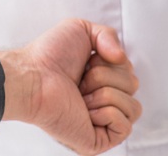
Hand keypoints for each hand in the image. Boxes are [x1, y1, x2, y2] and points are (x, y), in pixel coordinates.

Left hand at [7, 18, 140, 154]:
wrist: (33, 76)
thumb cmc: (49, 55)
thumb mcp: (81, 29)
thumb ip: (108, 35)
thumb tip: (122, 58)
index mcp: (101, 78)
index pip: (129, 71)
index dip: (109, 62)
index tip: (86, 62)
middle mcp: (103, 99)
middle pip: (133, 85)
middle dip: (105, 76)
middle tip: (80, 78)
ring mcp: (103, 121)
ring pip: (134, 107)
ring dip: (105, 94)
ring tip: (80, 94)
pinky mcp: (100, 139)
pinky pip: (125, 126)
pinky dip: (107, 112)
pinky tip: (85, 110)